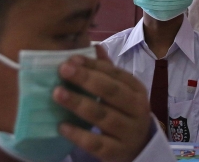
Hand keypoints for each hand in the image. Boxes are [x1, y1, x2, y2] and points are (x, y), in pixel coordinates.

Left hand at [53, 45, 150, 161]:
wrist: (141, 148)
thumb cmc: (125, 113)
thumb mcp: (122, 92)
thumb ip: (108, 71)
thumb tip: (96, 47)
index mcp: (136, 90)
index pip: (115, 74)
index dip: (94, 66)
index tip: (72, 59)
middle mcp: (137, 109)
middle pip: (111, 92)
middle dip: (86, 79)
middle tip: (63, 69)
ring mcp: (128, 132)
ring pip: (103, 116)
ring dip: (79, 103)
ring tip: (57, 93)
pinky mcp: (117, 152)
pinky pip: (96, 143)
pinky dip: (79, 135)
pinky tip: (62, 126)